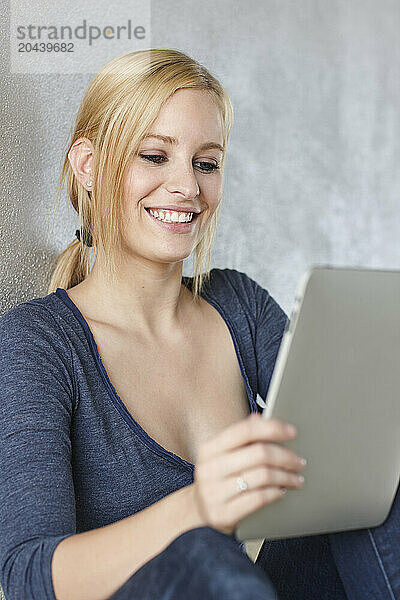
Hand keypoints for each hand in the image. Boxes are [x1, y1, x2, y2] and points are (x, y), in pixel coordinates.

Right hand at [192, 412, 306, 535]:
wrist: (199, 513)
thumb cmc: (218, 479)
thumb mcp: (224, 456)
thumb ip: (241, 436)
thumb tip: (260, 418)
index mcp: (210, 448)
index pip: (244, 430)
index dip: (271, 428)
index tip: (292, 431)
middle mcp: (209, 468)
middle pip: (258, 454)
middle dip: (285, 456)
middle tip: (299, 461)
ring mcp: (214, 492)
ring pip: (262, 476)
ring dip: (285, 477)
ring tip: (296, 478)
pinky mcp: (223, 514)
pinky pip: (258, 499)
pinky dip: (275, 493)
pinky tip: (282, 491)